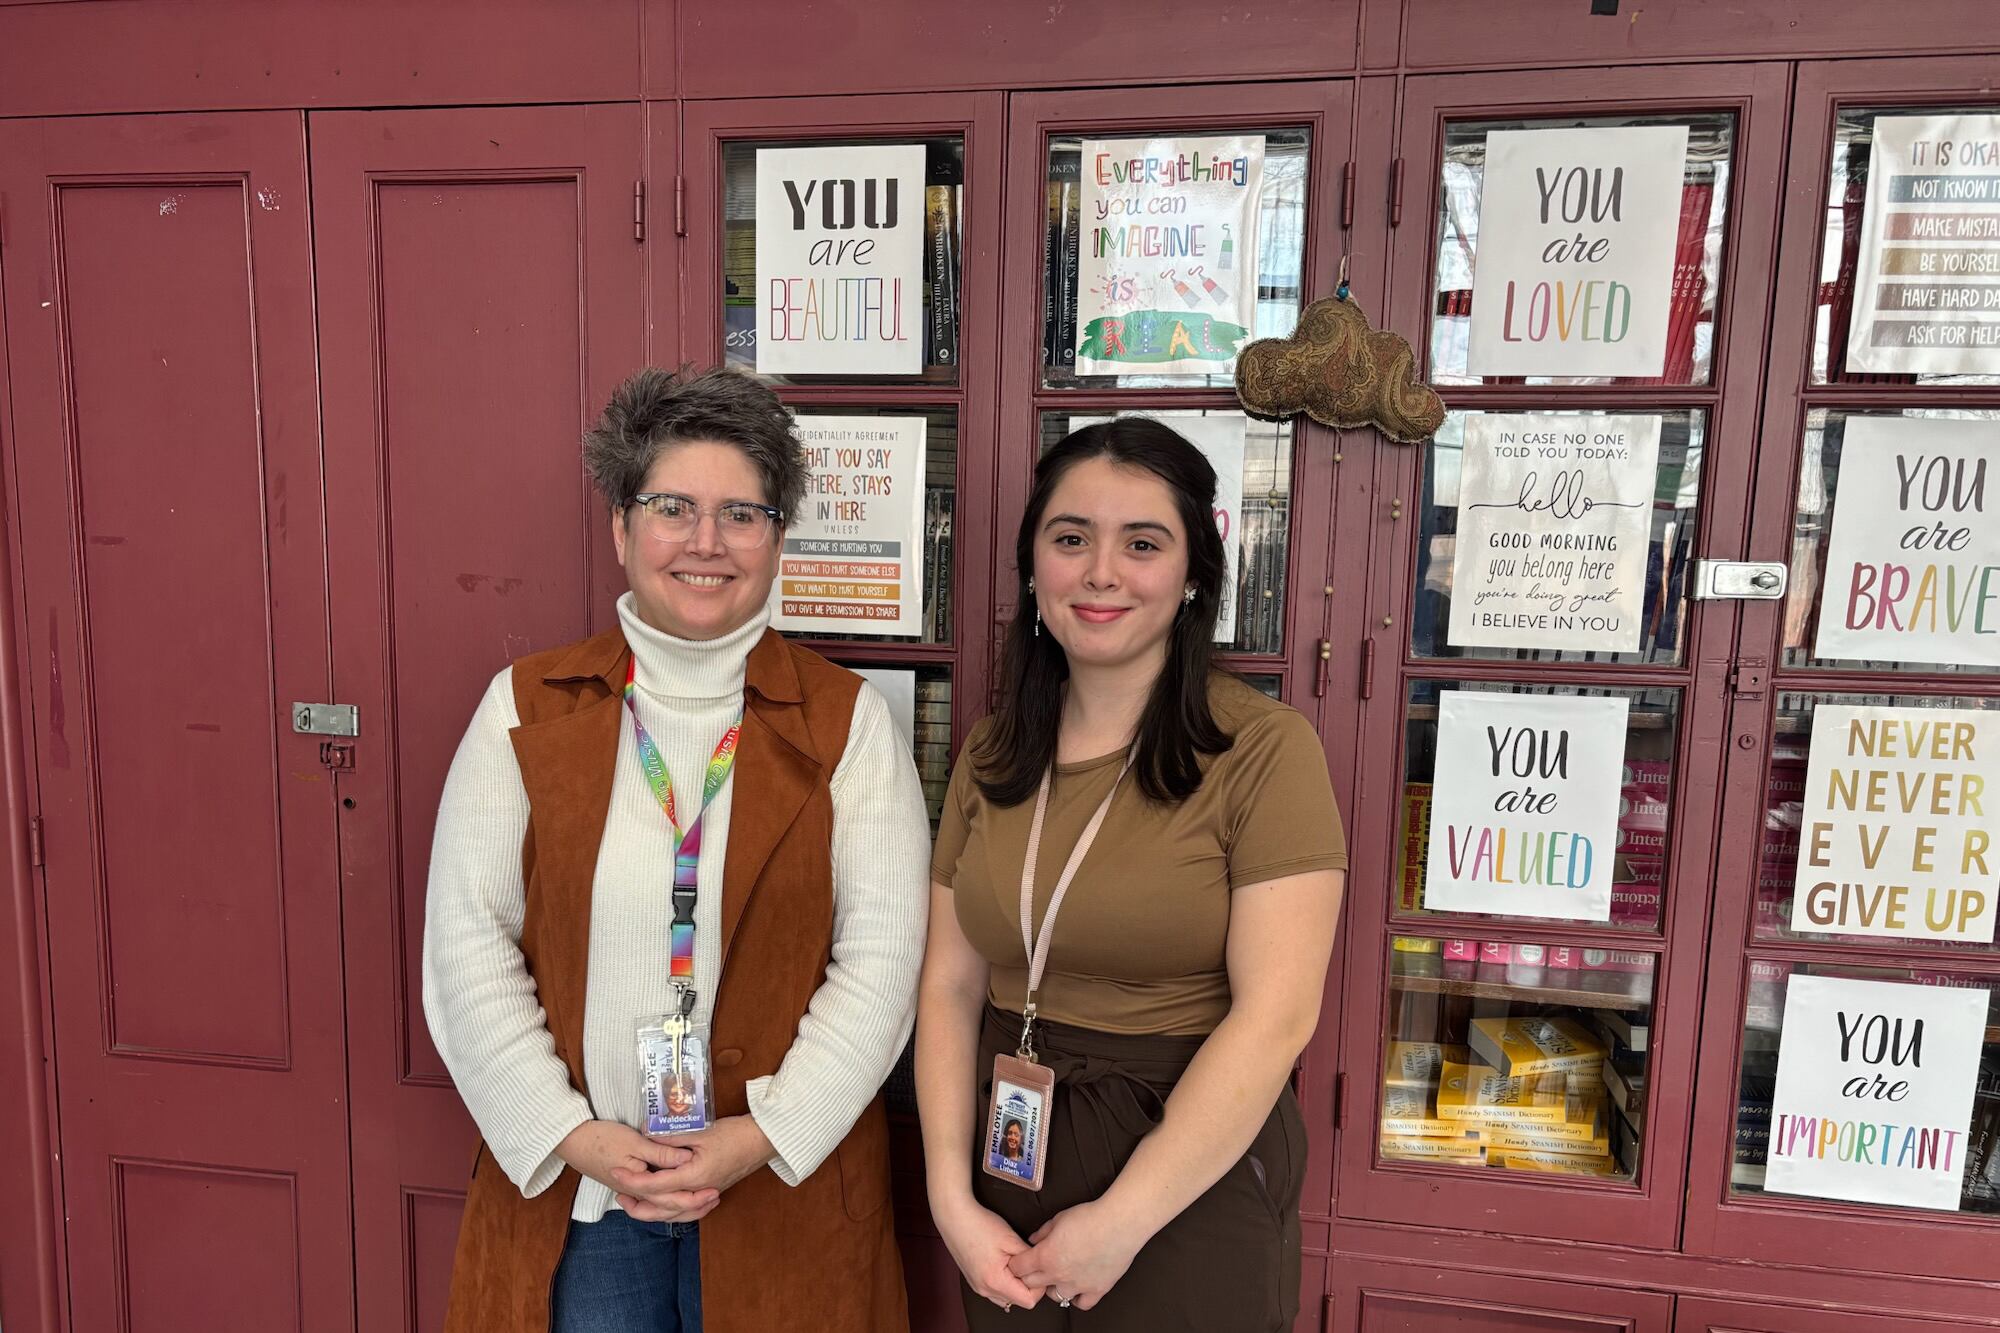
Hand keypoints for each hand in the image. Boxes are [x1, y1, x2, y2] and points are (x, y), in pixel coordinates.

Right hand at [554, 1120, 715, 1223]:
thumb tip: (686, 1159)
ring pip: (659, 1209)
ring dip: (681, 1207)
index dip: (695, 1196)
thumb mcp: (635, 1142)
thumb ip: (661, 1152)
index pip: (672, 1198)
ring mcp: (630, 1192)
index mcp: (641, 1185)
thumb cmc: (602, 1139)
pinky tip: (674, 1194)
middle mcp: (636, 1194)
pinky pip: (650, 1202)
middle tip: (715, 1196)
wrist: (572, 1141)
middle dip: (693, 1205)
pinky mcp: (626, 1186)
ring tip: (702, 1200)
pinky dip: (666, 1202)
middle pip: (668, 1208)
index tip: (714, 1189)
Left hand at [612, 1115, 774, 1213]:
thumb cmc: (735, 1134)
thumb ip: (671, 1135)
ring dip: (652, 1209)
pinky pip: (686, 1208)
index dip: (633, 1179)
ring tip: (634, 1201)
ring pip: (674, 1212)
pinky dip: (671, 1210)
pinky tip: (662, 1204)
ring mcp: (706, 1193)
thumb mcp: (700, 1131)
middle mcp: (698, 1190)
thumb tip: (644, 1132)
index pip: (656, 1184)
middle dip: (637, 1203)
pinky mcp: (711, 1190)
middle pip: (662, 1208)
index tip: (615, 1172)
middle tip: (618, 1192)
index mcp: (694, 1176)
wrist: (763, 1141)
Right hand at [930, 1190, 1041, 1312]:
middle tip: (1026, 1262)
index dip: (1038, 1286)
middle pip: (1018, 1301)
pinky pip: (996, 1291)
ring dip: (1015, 1284)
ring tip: (1013, 1261)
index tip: (1037, 1269)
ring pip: (1007, 1298)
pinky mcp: (974, 1282)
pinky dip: (1004, 1282)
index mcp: (995, 1281)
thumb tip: (1040, 1268)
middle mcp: (984, 1289)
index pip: (1028, 1301)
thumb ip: (1029, 1259)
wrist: (955, 1218)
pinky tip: (1003, 1263)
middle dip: (1027, 1285)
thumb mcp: (1011, 1239)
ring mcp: (978, 1287)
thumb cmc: (979, 1225)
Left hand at [1007, 1199, 1143, 1312]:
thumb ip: (1042, 1232)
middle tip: (1037, 1265)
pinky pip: (1081, 1303)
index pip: (1018, 1268)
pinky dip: (1077, 1297)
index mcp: (1045, 1256)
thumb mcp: (1059, 1218)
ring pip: (1055, 1296)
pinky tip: (1078, 1286)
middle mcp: (1058, 1275)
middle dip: (1030, 1275)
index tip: (1019, 1259)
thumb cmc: (1090, 1217)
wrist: (1119, 1223)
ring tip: (1059, 1274)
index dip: (1017, 1262)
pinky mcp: (1097, 1289)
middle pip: (1032, 1284)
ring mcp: (1078, 1285)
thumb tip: (1033, 1240)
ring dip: (1052, 1286)